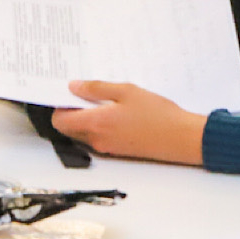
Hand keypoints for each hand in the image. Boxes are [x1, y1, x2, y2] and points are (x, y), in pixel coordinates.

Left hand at [50, 81, 206, 164]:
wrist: (181, 138)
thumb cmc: (157, 113)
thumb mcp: (126, 91)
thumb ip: (96, 88)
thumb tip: (73, 87)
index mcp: (96, 124)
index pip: (60, 120)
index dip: (58, 105)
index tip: (66, 92)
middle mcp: (97, 140)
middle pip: (68, 128)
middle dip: (70, 111)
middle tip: (83, 93)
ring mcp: (108, 148)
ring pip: (83, 133)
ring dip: (85, 118)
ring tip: (102, 99)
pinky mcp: (118, 151)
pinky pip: (98, 138)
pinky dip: (98, 125)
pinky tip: (115, 111)